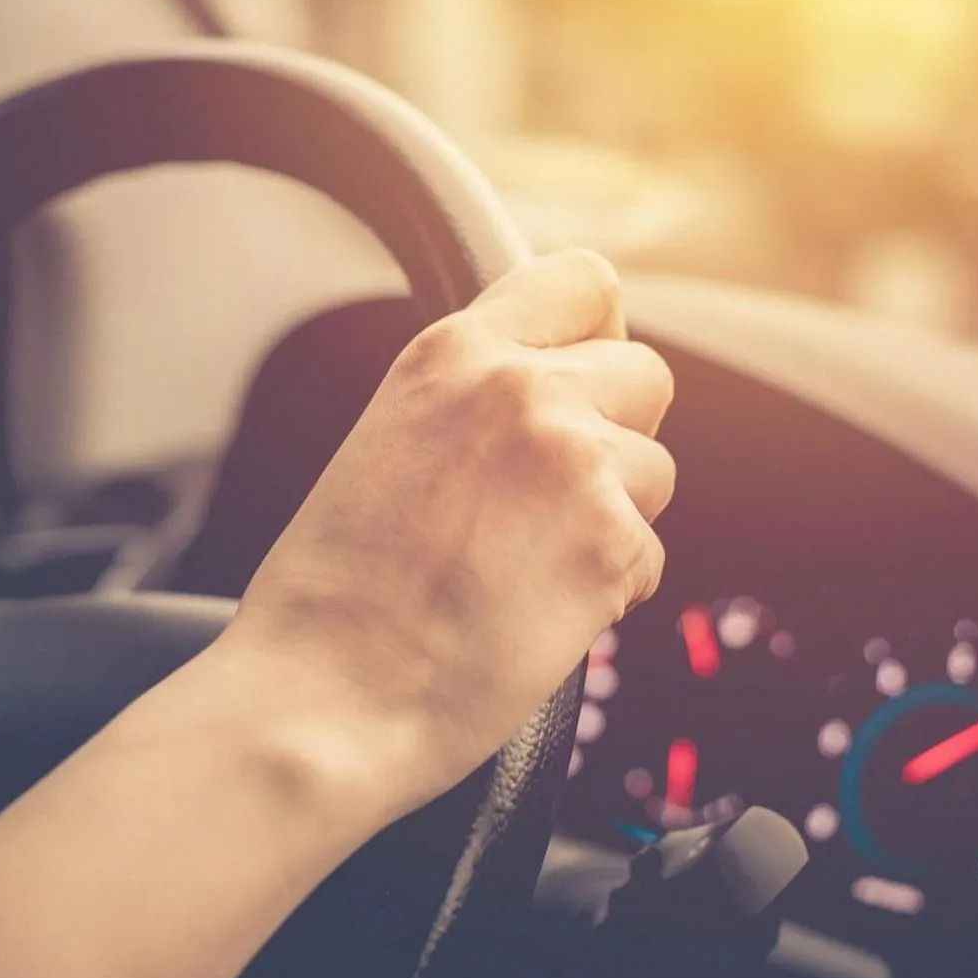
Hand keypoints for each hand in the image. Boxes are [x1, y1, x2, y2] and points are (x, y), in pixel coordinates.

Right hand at [221, 250, 674, 814]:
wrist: (320, 696)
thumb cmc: (332, 596)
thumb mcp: (388, 442)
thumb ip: (472, 402)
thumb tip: (557, 395)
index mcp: (453, 353)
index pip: (583, 282)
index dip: (594, 336)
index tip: (583, 378)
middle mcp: (522, 389)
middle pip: (644, 375)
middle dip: (616, 434)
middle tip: (544, 502)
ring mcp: (575, 463)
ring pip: (656, 470)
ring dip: (613, 517)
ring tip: (523, 568)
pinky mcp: (612, 544)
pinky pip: (650, 554)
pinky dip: (608, 590)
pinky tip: (532, 615)